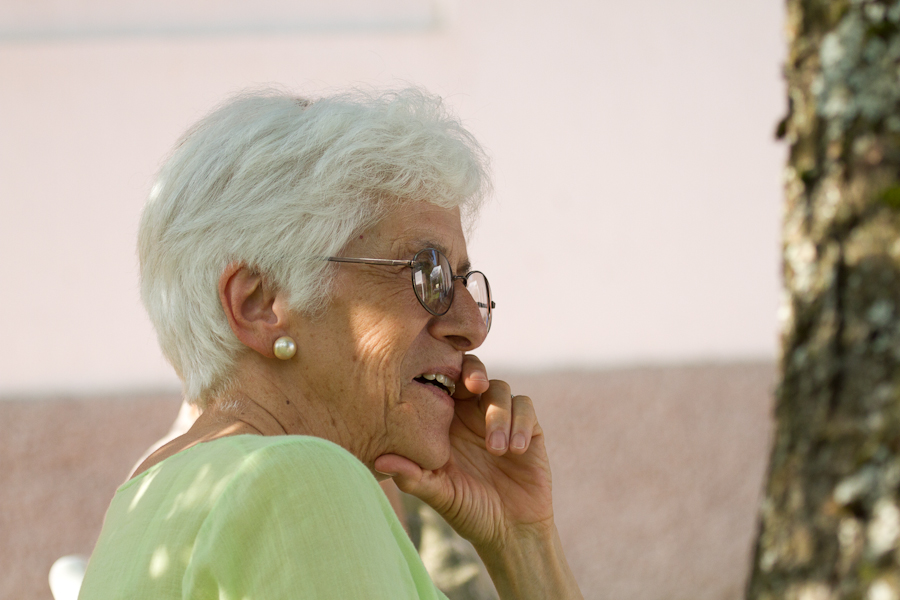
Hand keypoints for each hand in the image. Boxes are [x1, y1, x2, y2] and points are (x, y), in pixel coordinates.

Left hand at [374, 354, 553, 551]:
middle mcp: (472, 414)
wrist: (510, 531)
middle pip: (473, 370)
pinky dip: (520, 423)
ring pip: (500, 389)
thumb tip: (379, 461)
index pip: (442, 381)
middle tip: (475, 386)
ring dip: (499, 414)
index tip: (442, 383)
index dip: (441, 372)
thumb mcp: (439, 494)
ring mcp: (501, 418)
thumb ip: (413, 477)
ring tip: (496, 449)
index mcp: (446, 421)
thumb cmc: (468, 511)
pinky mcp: (528, 427)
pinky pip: (525, 407)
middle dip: (474, 373)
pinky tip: (515, 450)